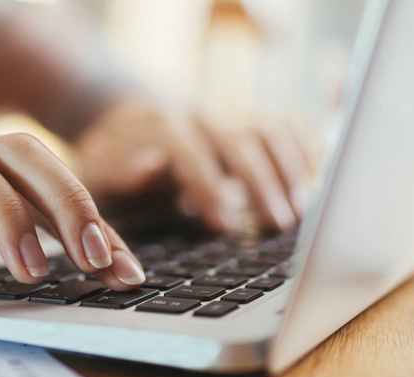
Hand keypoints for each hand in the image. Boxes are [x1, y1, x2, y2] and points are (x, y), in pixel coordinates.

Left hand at [72, 96, 317, 231]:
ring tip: (299, 210)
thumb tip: (152, 164)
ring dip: (290, 167)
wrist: (126, 121)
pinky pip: (286, 123)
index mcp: (161, 125)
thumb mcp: (99, 172)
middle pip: (240, 137)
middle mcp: (201, 113)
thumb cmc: (112, 159)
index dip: (210, 188)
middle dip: (262, 181)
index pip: (190, 152)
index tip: (226, 226)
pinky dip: (305, 147)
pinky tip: (314, 180)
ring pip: (269, 128)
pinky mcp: (249, 119)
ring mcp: (228, 113)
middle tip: (278, 224)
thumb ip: (122, 172)